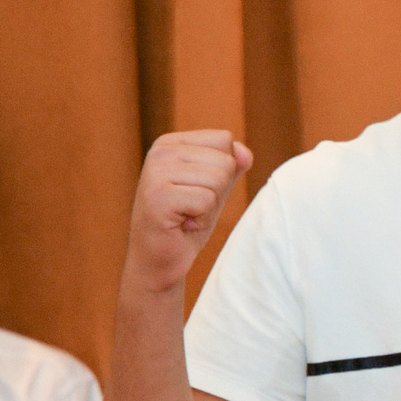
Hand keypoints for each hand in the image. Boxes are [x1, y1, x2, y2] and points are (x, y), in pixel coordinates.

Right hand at [126, 130, 253, 295]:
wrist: (160, 260)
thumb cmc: (187, 223)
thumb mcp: (215, 188)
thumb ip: (231, 166)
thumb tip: (245, 153)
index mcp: (171, 143)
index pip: (224, 139)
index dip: (223, 172)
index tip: (198, 191)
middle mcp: (159, 151)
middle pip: (224, 161)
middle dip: (217, 192)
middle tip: (192, 208)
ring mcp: (155, 172)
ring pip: (218, 179)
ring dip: (209, 207)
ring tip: (186, 216)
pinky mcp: (158, 196)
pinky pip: (207, 200)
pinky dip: (201, 219)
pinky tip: (181, 225)